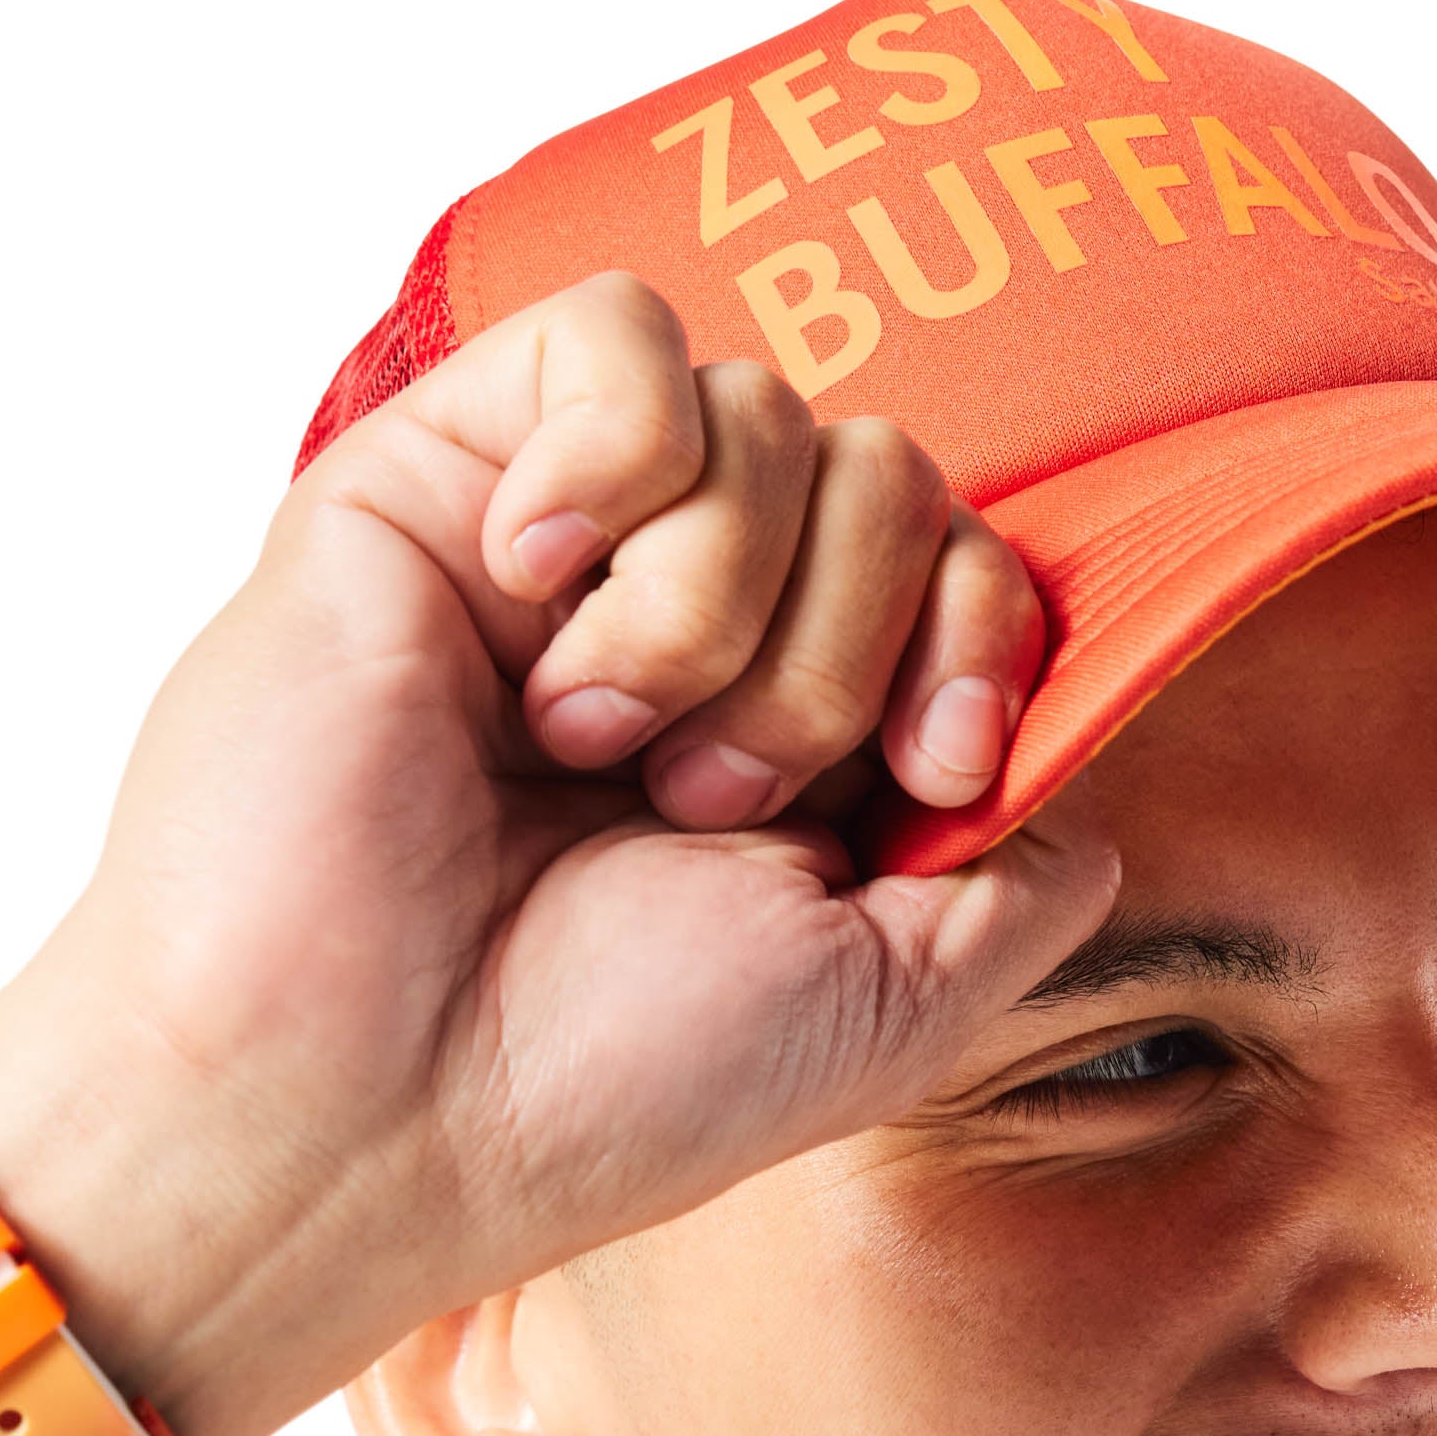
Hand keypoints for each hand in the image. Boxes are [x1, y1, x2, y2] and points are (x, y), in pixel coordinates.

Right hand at [0, 279, 1115, 1435]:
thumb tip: (1065, 754)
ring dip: (717, 602)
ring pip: (768, 404)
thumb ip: (1022, 876)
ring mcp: (566, 543)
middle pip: (894, 473)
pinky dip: (611, 460)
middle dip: (837, 654)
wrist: (371, 1103)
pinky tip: (530, 590)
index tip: (933, 777)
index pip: (974, 571)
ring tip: (596, 742)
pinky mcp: (439, 474)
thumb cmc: (603, 1083)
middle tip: (705, 801)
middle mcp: (694, 624)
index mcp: (803, 740)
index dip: (985, 644)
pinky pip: (614, 331)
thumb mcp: (897, 1010)